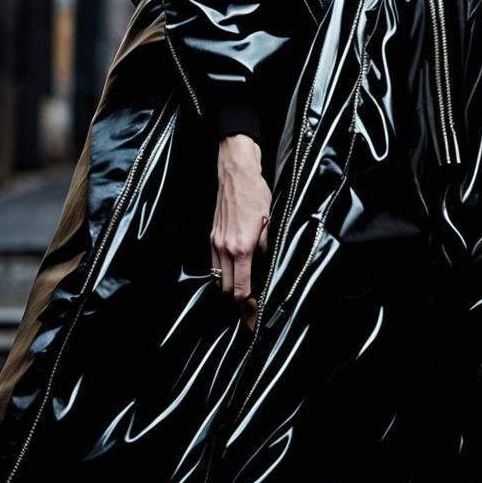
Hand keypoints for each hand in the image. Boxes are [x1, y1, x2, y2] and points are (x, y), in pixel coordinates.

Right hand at [212, 133, 271, 326]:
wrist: (236, 173)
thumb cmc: (255, 194)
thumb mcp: (270, 221)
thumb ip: (267, 247)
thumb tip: (268, 266)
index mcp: (241, 248)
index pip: (240, 288)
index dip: (248, 303)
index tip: (255, 308)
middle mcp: (224, 248)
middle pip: (225, 288)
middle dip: (237, 298)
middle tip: (251, 301)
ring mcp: (215, 242)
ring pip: (217, 277)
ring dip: (228, 285)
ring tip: (243, 286)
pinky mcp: (211, 235)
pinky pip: (213, 263)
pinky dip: (221, 271)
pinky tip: (233, 268)